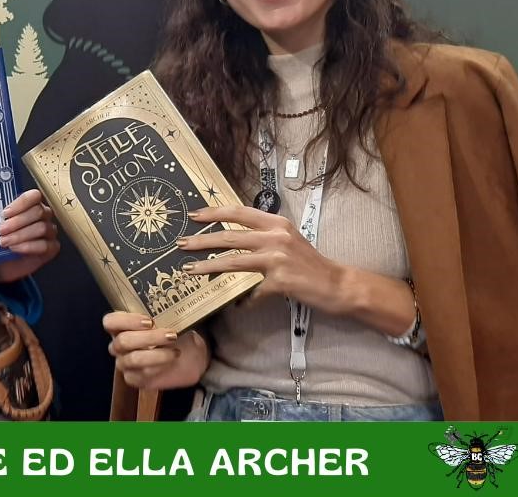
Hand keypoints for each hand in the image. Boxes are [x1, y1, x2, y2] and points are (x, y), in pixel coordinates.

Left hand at [0, 189, 60, 282]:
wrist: (2, 264)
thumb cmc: (1, 240)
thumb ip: (0, 216)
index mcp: (32, 205)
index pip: (34, 196)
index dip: (21, 203)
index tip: (5, 213)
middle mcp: (44, 216)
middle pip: (38, 212)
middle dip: (17, 221)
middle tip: (0, 230)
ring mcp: (50, 232)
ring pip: (41, 228)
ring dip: (19, 235)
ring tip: (4, 241)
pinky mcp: (52, 248)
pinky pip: (44, 245)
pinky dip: (27, 246)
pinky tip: (14, 249)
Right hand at [103, 312, 208, 390]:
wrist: (191, 354)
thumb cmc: (175, 332)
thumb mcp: (170, 319)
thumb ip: (162, 314)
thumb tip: (169, 309)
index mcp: (122, 325)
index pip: (111, 321)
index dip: (127, 321)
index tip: (149, 321)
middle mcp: (119, 344)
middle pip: (123, 341)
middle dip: (149, 338)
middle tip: (170, 335)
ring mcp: (125, 363)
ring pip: (133, 359)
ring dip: (157, 354)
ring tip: (175, 351)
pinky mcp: (134, 378)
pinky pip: (141, 375)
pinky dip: (158, 368)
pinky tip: (170, 362)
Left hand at [177, 205, 347, 313]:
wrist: (337, 284)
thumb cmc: (310, 264)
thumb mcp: (287, 240)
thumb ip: (263, 236)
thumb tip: (232, 239)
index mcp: (276, 223)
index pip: (239, 212)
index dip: (214, 212)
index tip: (194, 214)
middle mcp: (275, 236)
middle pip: (229, 236)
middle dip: (201, 240)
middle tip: (181, 244)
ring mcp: (277, 258)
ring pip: (233, 261)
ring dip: (208, 266)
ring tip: (190, 269)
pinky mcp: (279, 281)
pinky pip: (251, 292)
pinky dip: (242, 300)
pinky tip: (236, 305)